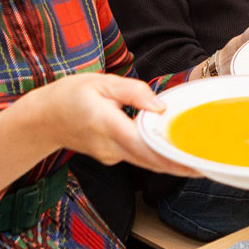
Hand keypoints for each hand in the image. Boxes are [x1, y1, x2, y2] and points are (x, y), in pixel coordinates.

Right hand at [28, 73, 198, 175]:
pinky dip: (155, 156)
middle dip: (177, 166)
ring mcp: (110, 156)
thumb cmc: (71, 95)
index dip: (169, 156)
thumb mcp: (100, 82)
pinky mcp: (110, 157)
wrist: (43, 119)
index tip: (191, 162)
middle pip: (149, 160)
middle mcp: (110, 146)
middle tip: (205, 166)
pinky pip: (137, 158)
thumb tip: (160, 105)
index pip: (144, 145)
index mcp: (108, 124)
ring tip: (197, 163)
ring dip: (169, 164)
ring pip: (144, 161)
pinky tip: (172, 151)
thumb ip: (132, 91)